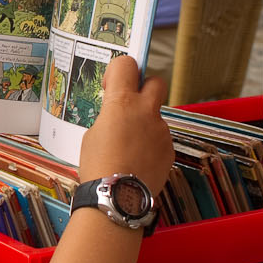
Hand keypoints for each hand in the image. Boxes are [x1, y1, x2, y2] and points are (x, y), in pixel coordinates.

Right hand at [76, 54, 172, 195]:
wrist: (117, 197)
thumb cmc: (98, 166)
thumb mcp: (92, 134)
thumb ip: (109, 118)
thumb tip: (118, 118)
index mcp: (122, 102)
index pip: (126, 65)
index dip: (119, 71)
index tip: (112, 85)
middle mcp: (146, 111)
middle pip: (156, 81)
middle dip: (145, 88)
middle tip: (131, 104)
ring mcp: (161, 130)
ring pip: (157, 116)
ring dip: (145, 124)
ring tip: (128, 147)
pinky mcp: (169, 149)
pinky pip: (160, 139)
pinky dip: (150, 146)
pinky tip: (137, 161)